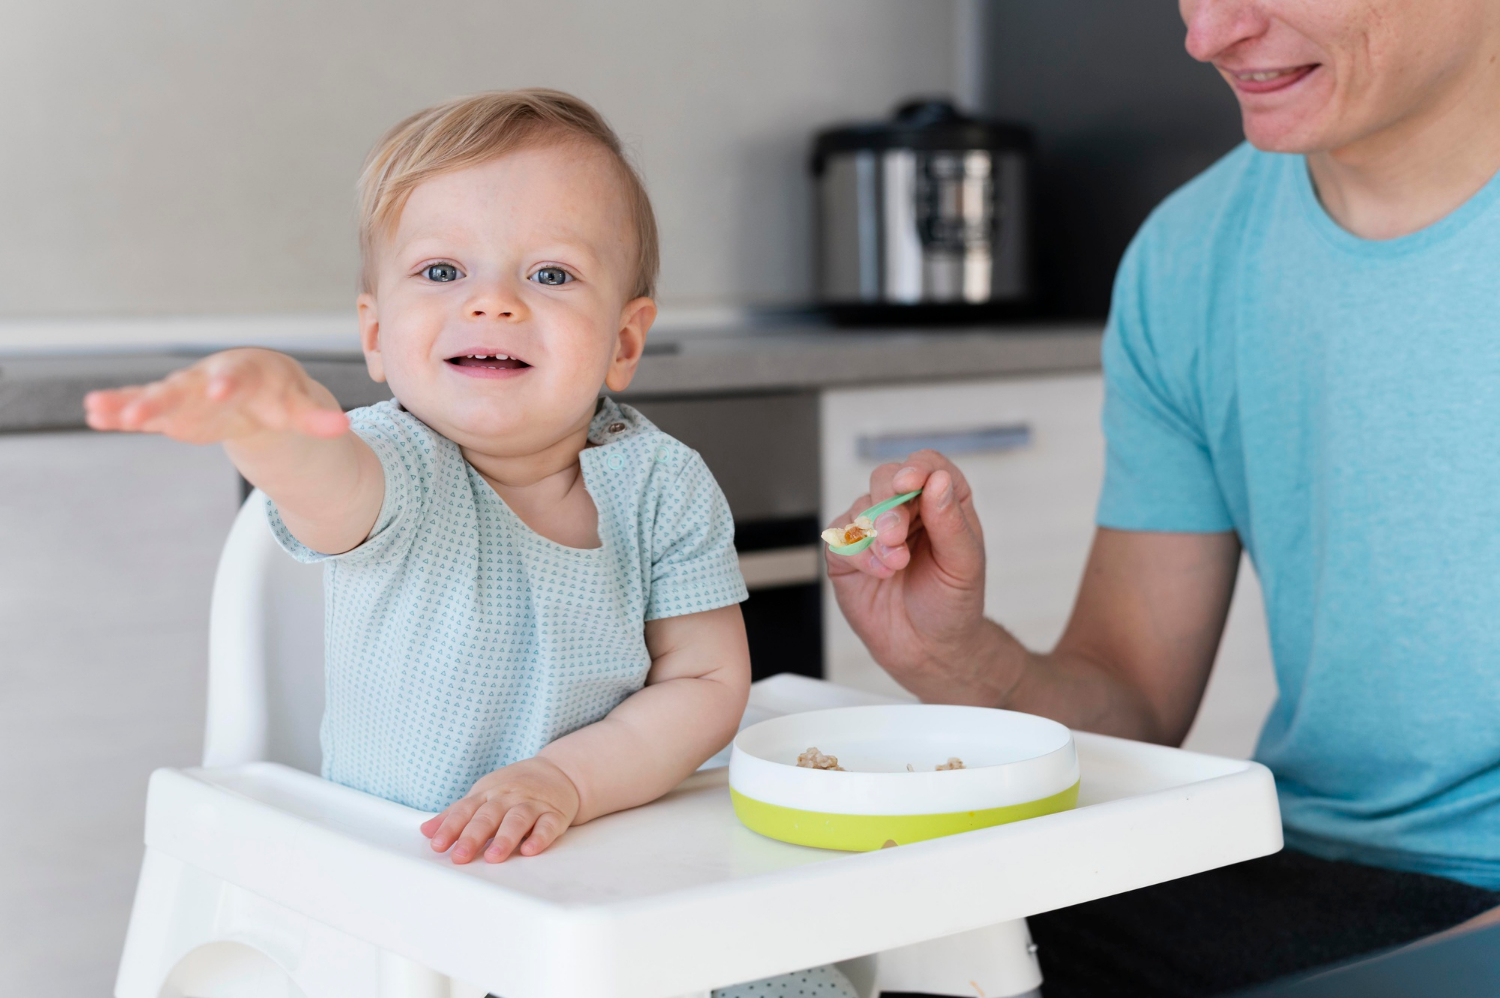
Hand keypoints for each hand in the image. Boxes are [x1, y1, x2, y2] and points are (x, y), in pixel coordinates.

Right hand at [84, 348, 348, 444]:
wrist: (260, 385)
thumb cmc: (281, 394)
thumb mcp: (299, 406)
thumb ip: (316, 418)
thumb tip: (342, 428)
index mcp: (246, 373)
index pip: (238, 377)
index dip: (229, 384)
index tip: (221, 391)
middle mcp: (210, 378)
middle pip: (187, 387)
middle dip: (164, 399)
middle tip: (142, 412)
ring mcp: (187, 393)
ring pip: (156, 397)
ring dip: (129, 404)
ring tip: (98, 409)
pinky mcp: (171, 409)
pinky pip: (142, 409)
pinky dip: (120, 411)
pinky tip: (94, 414)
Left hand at [420, 757, 581, 863]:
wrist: (558, 772)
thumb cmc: (513, 789)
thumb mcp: (482, 795)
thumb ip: (456, 815)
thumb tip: (426, 831)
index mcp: (488, 794)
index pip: (466, 810)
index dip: (451, 828)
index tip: (437, 845)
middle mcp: (508, 798)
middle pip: (489, 815)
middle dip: (474, 836)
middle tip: (461, 856)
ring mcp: (532, 804)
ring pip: (518, 818)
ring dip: (505, 837)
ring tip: (494, 857)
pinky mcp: (555, 814)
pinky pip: (548, 825)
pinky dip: (540, 837)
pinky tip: (530, 850)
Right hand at [824, 451, 994, 702]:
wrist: (928, 648)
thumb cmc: (952, 604)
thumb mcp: (964, 564)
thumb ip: (951, 522)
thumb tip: (937, 481)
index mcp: (941, 504)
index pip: (927, 466)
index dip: (917, 468)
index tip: (910, 483)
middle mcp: (906, 511)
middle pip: (886, 478)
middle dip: (889, 505)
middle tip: (896, 536)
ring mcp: (873, 530)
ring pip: (861, 506)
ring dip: (875, 534)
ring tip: (895, 564)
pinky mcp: (847, 554)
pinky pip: (839, 537)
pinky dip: (858, 553)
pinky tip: (879, 572)